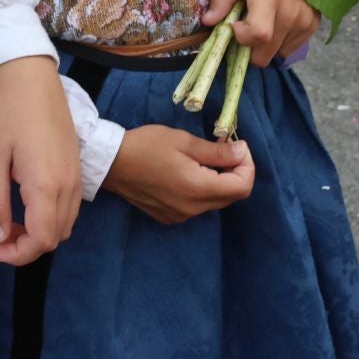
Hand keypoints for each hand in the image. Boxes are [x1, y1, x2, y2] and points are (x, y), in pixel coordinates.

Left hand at [0, 57, 81, 266]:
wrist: (32, 79)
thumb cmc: (7, 115)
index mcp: (46, 185)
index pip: (42, 240)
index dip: (19, 255)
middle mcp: (68, 185)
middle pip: (55, 238)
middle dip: (28, 247)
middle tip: (0, 237)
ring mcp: (76, 177)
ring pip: (65, 226)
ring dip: (40, 234)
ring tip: (12, 224)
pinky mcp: (76, 168)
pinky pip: (70, 209)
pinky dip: (51, 220)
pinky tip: (29, 208)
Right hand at [101, 125, 254, 223]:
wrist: (110, 163)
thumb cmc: (146, 146)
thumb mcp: (183, 141)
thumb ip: (216, 151)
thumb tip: (242, 152)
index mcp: (198, 189)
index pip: (242, 187)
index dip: (247, 166)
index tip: (237, 147)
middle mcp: (193, 208)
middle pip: (231, 196)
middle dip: (235, 172)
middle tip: (222, 148)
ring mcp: (181, 216)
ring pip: (215, 201)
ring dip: (218, 181)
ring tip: (202, 158)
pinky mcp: (170, 217)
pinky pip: (197, 206)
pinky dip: (201, 189)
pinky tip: (186, 172)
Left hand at [204, 0, 319, 65]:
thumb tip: (208, 22)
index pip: (259, 33)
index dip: (242, 37)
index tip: (235, 25)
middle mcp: (291, 13)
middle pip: (265, 53)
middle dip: (249, 48)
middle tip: (244, 27)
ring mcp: (305, 21)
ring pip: (276, 53)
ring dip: (264, 45)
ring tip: (263, 19)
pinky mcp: (313, 25)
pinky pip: (290, 49)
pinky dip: (279, 42)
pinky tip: (277, 21)